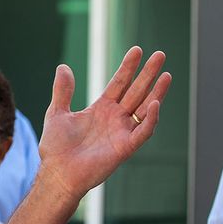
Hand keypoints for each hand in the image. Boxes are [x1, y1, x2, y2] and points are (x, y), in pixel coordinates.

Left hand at [36, 47, 169, 199]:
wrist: (57, 173)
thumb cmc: (56, 148)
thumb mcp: (57, 113)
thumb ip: (63, 91)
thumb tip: (63, 66)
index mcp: (101, 109)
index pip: (119, 83)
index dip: (128, 67)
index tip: (137, 50)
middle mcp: (115, 118)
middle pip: (136, 91)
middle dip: (148, 73)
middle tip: (160, 54)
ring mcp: (122, 132)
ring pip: (145, 109)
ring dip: (157, 92)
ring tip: (166, 74)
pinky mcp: (125, 147)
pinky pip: (143, 131)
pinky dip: (151, 119)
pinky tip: (155, 102)